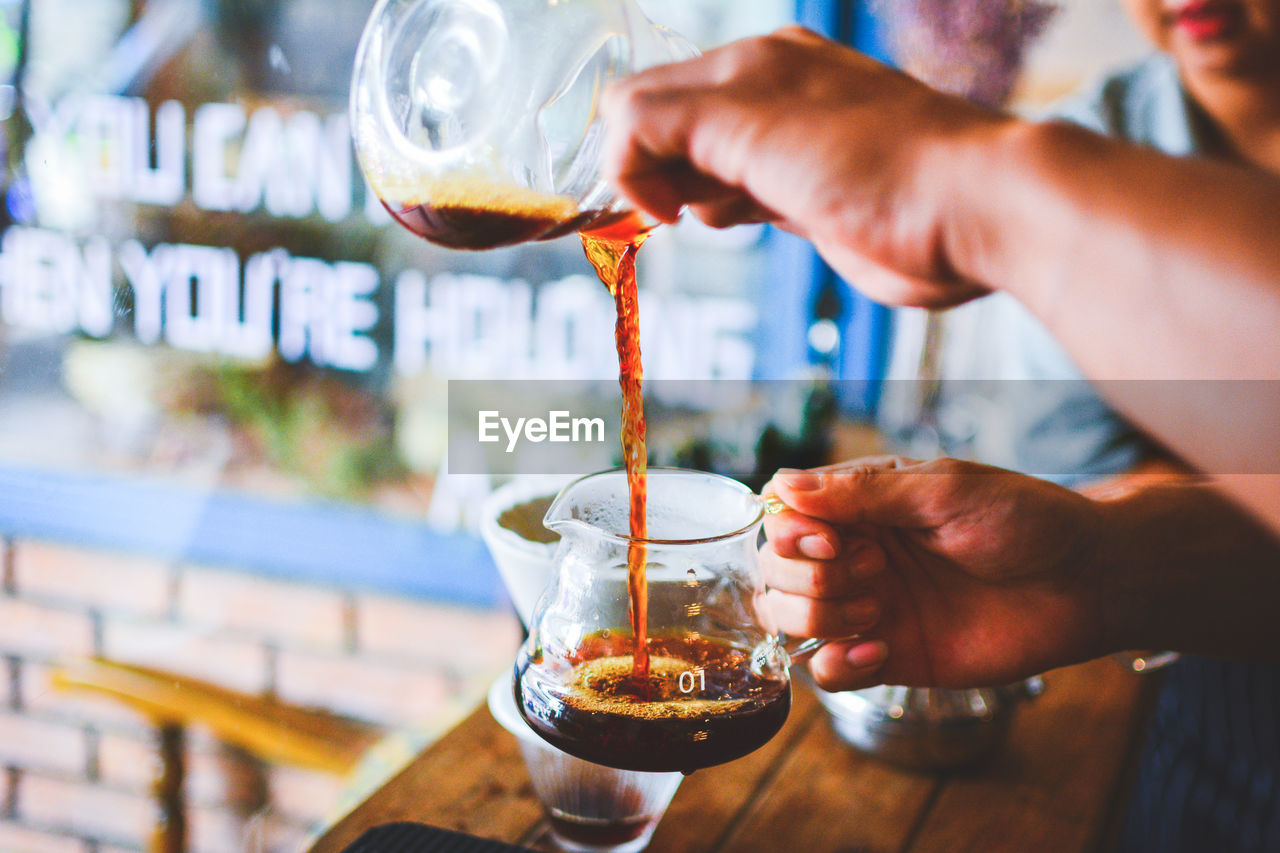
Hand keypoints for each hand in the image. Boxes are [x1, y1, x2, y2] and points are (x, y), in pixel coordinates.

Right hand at [602, 26, 1002, 307]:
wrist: (967, 212)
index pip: (644, 96)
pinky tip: (736, 222)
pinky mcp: (809, 197)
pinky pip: (739, 195)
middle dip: (655, 171)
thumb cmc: (872, 164)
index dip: (627, 151)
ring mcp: (792, 147)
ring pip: (704, 164)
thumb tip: (619, 150)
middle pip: (670, 128)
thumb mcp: (750, 127)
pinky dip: (721, 210)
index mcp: (751, 64)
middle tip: (673, 212)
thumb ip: (664, 124)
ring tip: (716, 214)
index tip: (647, 202)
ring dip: (687, 193)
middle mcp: (768, 95)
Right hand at [761, 457, 1110, 690]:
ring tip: (875, 611)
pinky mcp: (889, 656)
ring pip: (789, 619)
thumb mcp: (944, 491)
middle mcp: (854, 554)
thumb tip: (781, 485)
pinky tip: (879, 650)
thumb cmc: (1025, 520)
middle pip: (775, 570)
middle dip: (809, 577)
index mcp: (863, 505)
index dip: (790, 531)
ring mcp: (868, 606)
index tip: (830, 540)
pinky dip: (837, 665)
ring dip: (818, 617)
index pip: (784, 515)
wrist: (1087, 583)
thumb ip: (863, 493)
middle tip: (874, 570)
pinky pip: (827, 671)